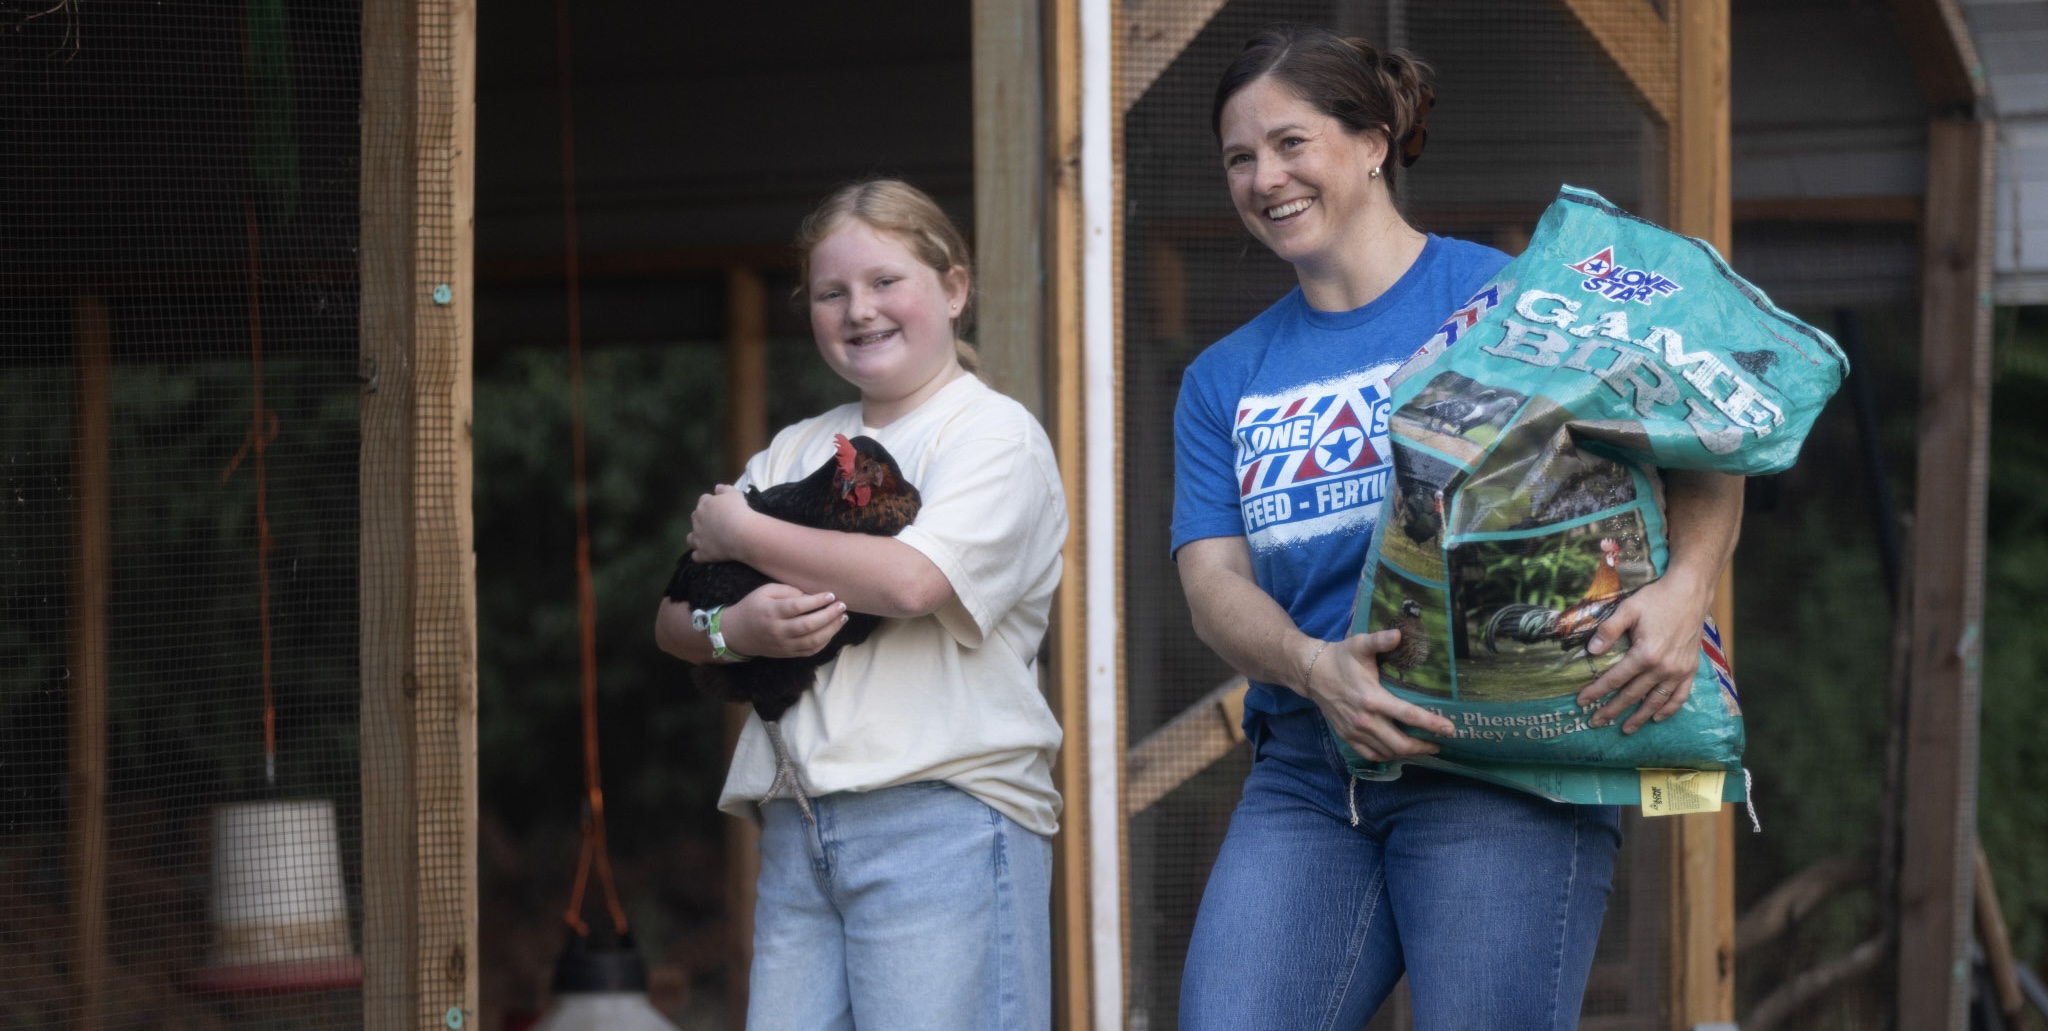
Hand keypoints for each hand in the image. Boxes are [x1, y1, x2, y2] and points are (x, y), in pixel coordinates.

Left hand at [687, 484, 752, 562]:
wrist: (742, 533)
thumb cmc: (739, 511)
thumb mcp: (735, 494)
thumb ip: (725, 489)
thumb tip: (717, 488)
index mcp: (705, 505)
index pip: (704, 500)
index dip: (712, 504)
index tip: (721, 507)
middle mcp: (697, 520)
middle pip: (696, 517)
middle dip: (703, 519)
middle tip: (717, 523)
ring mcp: (698, 538)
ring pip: (690, 538)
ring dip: (696, 538)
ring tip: (708, 540)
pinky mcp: (702, 553)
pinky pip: (696, 556)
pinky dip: (700, 555)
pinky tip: (708, 555)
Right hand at [719, 583, 847, 658]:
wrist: (737, 634)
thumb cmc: (753, 607)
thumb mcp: (765, 591)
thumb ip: (787, 590)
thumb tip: (810, 595)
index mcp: (772, 612)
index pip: (797, 607)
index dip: (816, 601)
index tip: (831, 595)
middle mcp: (778, 630)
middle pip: (808, 625)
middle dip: (829, 615)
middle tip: (842, 605)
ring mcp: (783, 645)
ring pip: (812, 641)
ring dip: (831, 630)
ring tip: (843, 618)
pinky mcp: (787, 653)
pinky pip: (810, 651)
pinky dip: (824, 642)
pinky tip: (832, 631)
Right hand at [1306, 631, 1458, 761]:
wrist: (1311, 673)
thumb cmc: (1340, 657)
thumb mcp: (1360, 645)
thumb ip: (1380, 641)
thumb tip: (1400, 634)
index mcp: (1372, 698)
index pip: (1408, 715)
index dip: (1432, 724)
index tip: (1450, 729)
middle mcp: (1364, 720)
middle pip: (1400, 743)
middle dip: (1423, 747)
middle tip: (1439, 744)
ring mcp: (1355, 732)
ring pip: (1387, 752)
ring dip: (1408, 754)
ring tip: (1423, 748)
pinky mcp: (1348, 737)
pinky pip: (1371, 755)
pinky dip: (1388, 756)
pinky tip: (1399, 752)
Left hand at [1575, 576, 1706, 733]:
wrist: (1690, 593)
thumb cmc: (1657, 599)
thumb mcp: (1628, 608)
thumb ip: (1609, 630)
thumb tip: (1591, 651)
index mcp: (1646, 654)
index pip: (1615, 679)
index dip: (1596, 691)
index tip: (1581, 702)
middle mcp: (1663, 667)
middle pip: (1633, 695)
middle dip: (1612, 710)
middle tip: (1596, 722)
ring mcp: (1679, 671)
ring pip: (1655, 701)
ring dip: (1639, 717)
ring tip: (1625, 729)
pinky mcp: (1690, 670)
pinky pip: (1679, 696)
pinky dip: (1668, 709)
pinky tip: (1657, 717)